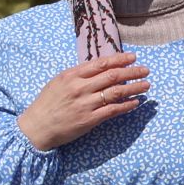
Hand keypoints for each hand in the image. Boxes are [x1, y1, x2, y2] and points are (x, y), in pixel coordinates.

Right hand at [17, 53, 150, 151]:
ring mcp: (86, 104)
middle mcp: (80, 88)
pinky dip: (126, 105)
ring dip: (134, 88)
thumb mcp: (59, 82)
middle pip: (113, 76)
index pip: (101, 63)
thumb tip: (100, 67)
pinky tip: (136, 102)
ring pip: (116, 92)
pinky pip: (113, 110)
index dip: (120, 59)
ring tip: (146, 85)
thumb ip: (78, 74)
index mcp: (72, 75)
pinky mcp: (89, 120)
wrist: (36, 127)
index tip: (133, 57)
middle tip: (146, 70)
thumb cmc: (47, 103)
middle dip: (132, 72)